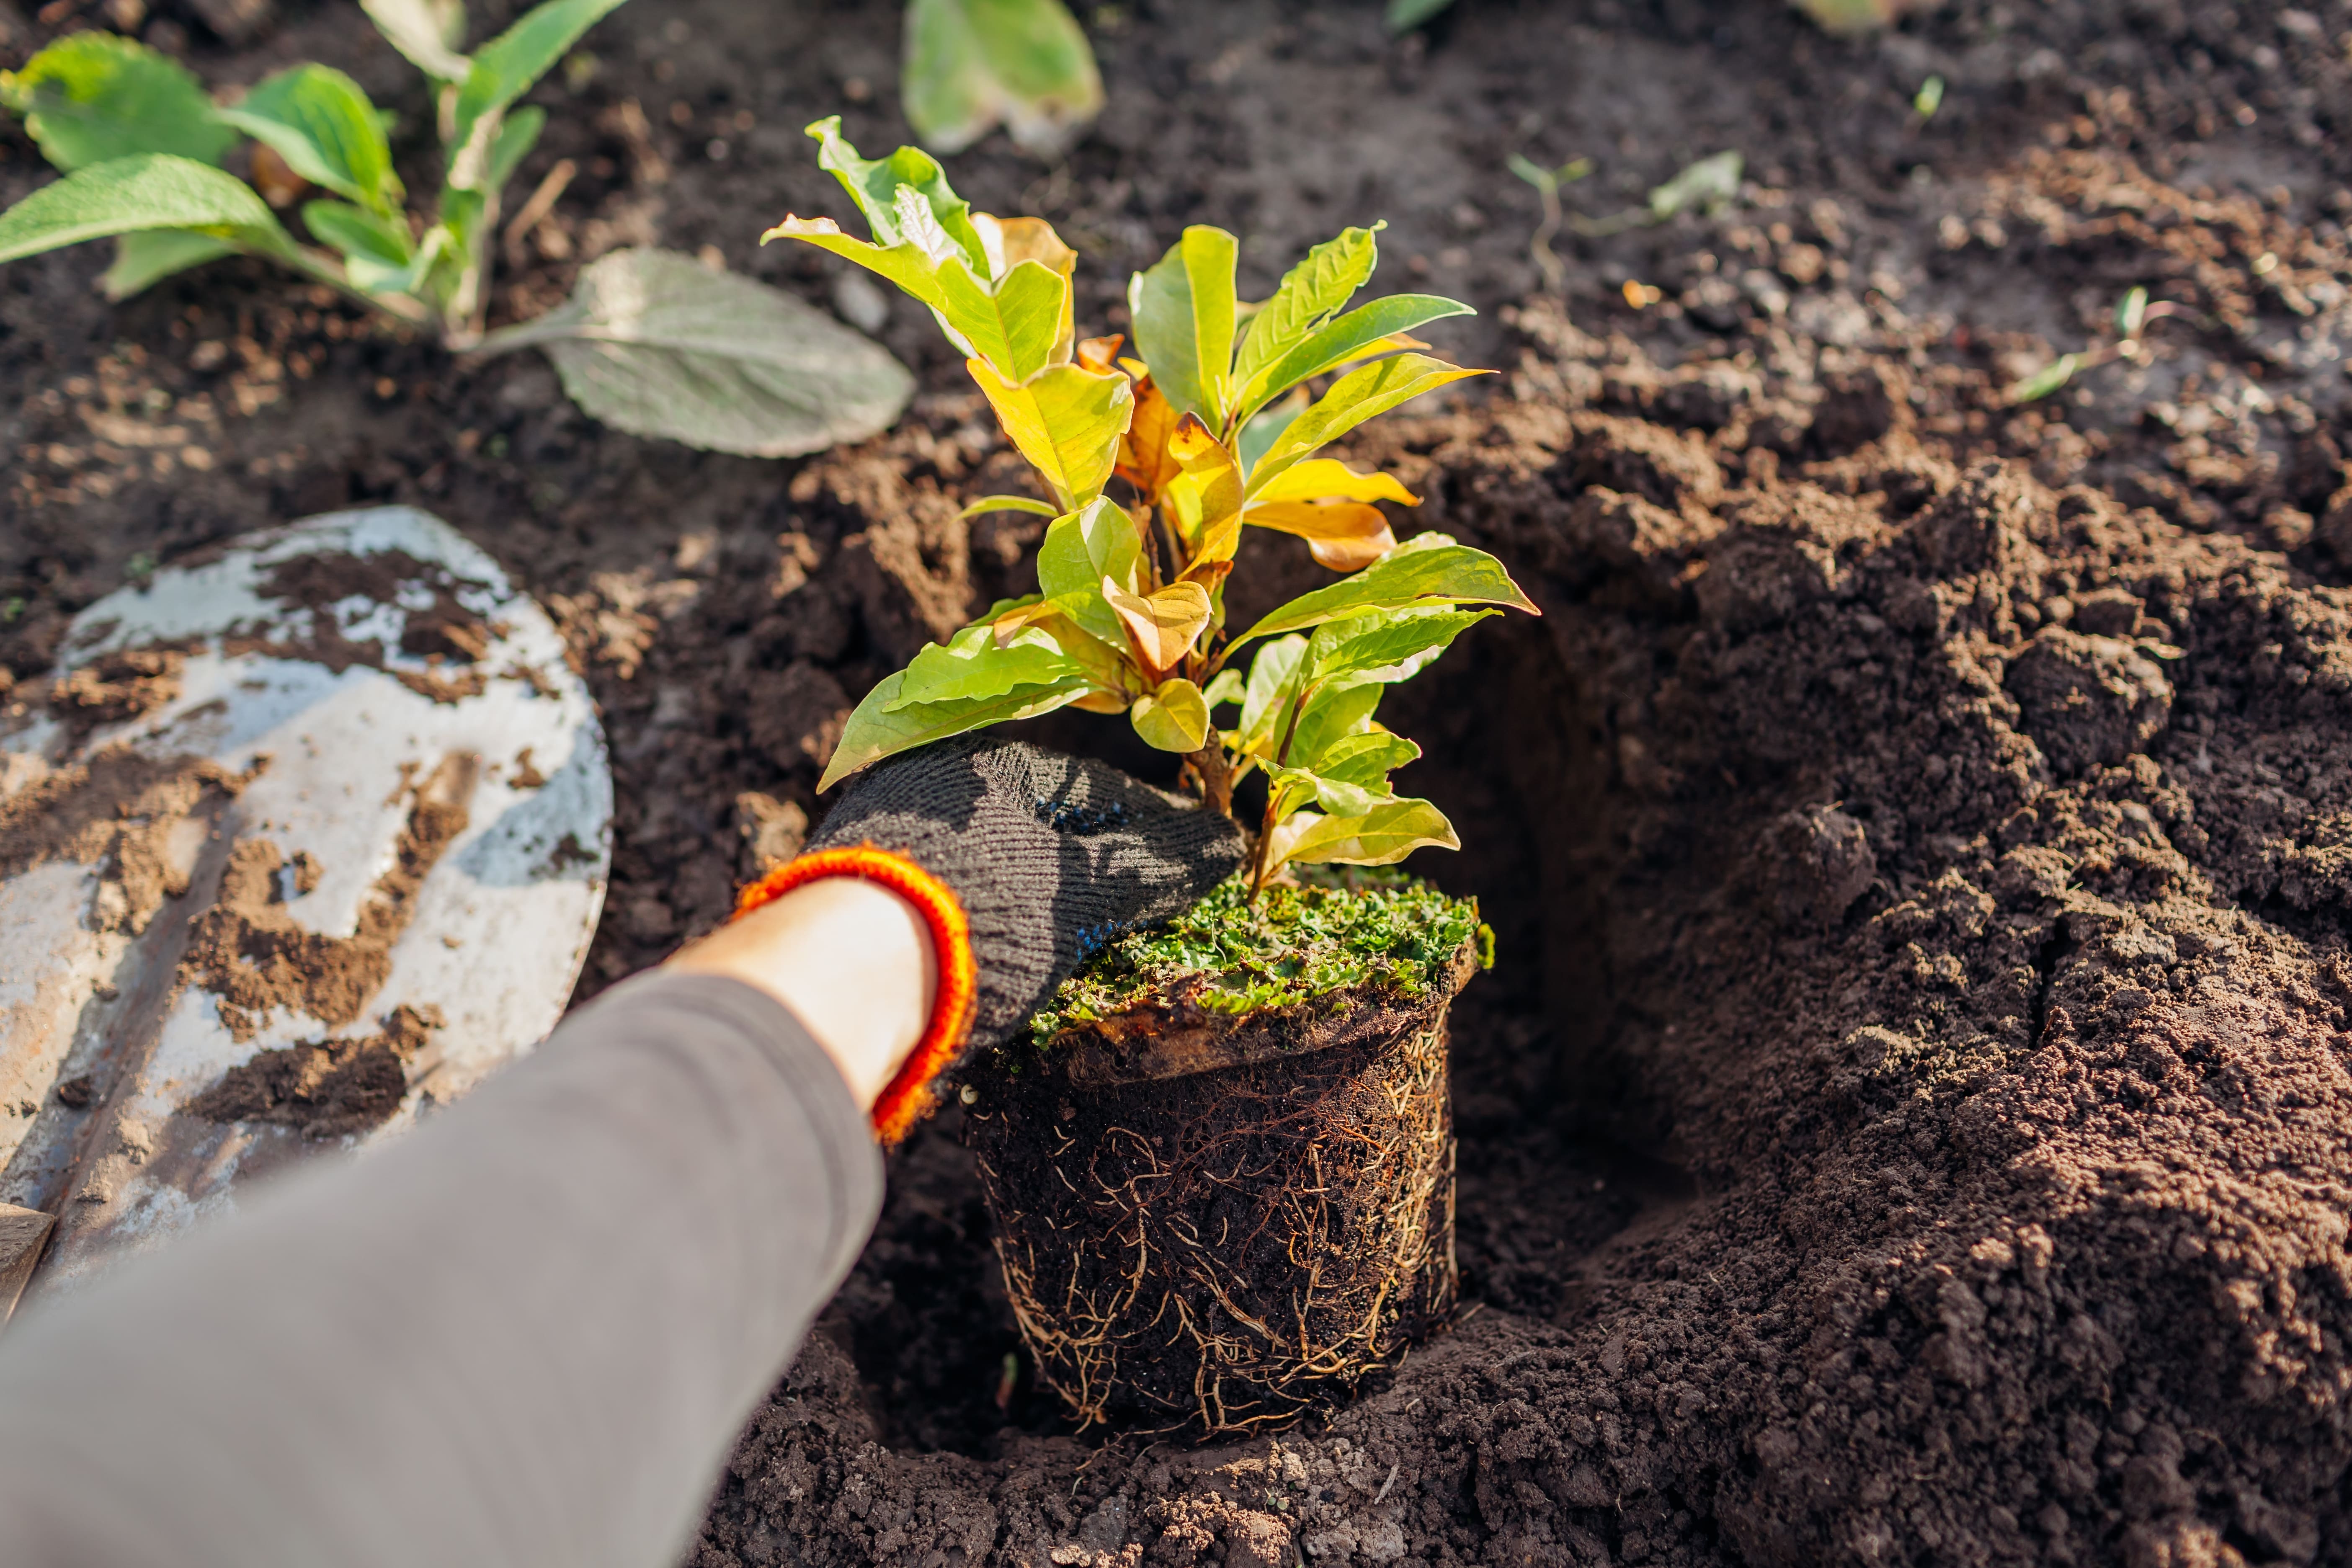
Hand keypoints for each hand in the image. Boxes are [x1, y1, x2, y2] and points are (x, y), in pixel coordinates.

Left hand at [807, 735, 1246, 1052]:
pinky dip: (989, 915)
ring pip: (992, 858)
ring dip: (1041, 892)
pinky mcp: (854, 889)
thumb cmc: (981, 912)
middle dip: (1095, 861)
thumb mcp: (1082, 892)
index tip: (1202, 861)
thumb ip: (1154, 867)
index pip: (1098, 791)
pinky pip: (946, 891)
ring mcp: (886, 833)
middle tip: (1151, 902)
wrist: (842, 973)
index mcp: (988, 761)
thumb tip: (1228, 844)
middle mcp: (931, 781)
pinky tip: (1007, 948)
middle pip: (1039, 823)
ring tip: (1086, 933)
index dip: (1157, 832)